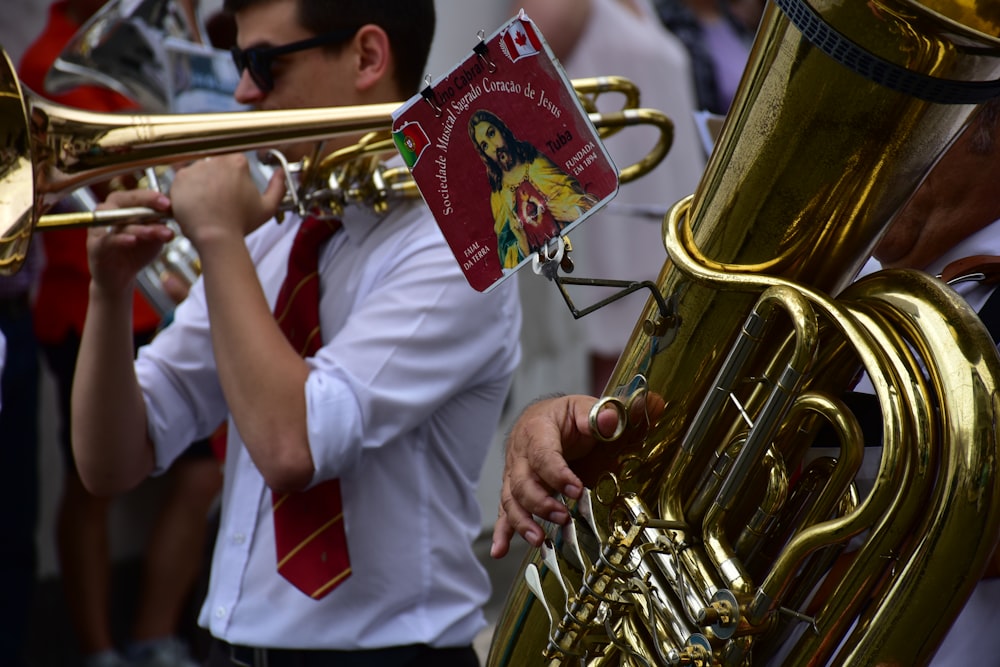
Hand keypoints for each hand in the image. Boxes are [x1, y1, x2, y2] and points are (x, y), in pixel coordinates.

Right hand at [88, 190, 174, 295]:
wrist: (120, 278)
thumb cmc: (137, 251)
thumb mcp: (154, 237)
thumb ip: (161, 225)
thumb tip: (174, 214)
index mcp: (121, 206)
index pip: (136, 195)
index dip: (152, 196)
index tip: (169, 202)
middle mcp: (107, 212)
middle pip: (123, 200)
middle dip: (146, 202)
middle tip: (165, 207)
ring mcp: (99, 228)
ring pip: (119, 221)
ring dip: (141, 226)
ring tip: (158, 232)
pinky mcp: (95, 246)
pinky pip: (108, 239)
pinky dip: (121, 239)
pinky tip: (133, 240)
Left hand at [168, 153, 285, 249]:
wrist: (216, 237)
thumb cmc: (240, 224)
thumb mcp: (268, 208)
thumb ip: (278, 187)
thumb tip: (280, 173)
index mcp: (238, 163)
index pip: (235, 163)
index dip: (234, 178)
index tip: (233, 190)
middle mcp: (216, 161)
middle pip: (216, 166)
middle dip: (217, 180)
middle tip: (220, 199)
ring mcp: (196, 168)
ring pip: (199, 172)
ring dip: (202, 184)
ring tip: (207, 204)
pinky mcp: (180, 178)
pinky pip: (183, 179)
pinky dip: (187, 191)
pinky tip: (196, 204)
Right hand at [490, 394, 620, 557]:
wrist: (544, 417)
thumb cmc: (565, 416)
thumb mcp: (584, 408)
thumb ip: (599, 414)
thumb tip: (610, 420)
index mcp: (536, 430)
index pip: (542, 454)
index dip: (557, 474)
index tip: (576, 489)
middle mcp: (519, 453)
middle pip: (522, 482)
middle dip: (541, 503)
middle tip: (563, 517)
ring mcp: (514, 473)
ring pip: (511, 499)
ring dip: (523, 521)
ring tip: (539, 539)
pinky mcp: (514, 488)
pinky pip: (505, 510)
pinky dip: (502, 531)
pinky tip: (499, 550)